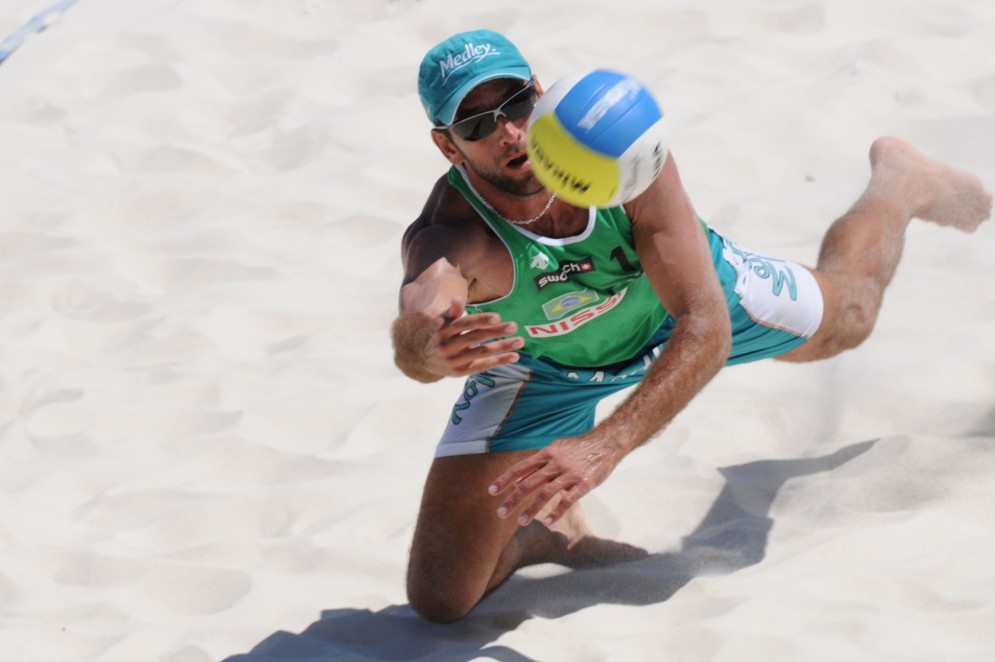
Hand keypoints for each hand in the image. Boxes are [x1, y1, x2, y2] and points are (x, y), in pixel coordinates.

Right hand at [424, 298, 523, 377]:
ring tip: (520, 341)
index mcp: (444, 331)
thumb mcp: (443, 321)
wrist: (423, 359)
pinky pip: (482, 366)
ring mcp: (454, 360)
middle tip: (513, 326)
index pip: (464, 324)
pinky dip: (499, 361)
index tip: (497, 317)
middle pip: (475, 338)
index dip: (480, 320)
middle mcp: (448, 346)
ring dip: (502, 347)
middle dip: (495, 332)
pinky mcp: (460, 372)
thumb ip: (452, 312)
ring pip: (481, 353)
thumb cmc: (440, 335)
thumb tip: (457, 298)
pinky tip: (514, 356)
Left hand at [489, 435, 622, 526]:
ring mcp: (570, 474)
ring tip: (521, 522)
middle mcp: (555, 464)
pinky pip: (568, 500)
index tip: (492, 491)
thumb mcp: (556, 450)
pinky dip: (557, 511)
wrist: (606, 443)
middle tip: (500, 513)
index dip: (505, 479)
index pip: (521, 468)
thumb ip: (539, 463)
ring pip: (546, 493)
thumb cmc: (579, 448)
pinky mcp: (584, 484)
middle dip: (513, 499)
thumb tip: (519, 477)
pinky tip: (548, 522)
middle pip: (529, 483)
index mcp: (547, 454)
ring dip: (532, 509)